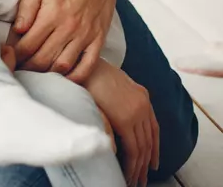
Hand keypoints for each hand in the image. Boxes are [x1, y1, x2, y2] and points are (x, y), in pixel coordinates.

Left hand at [13, 0, 118, 81]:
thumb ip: (27, 6)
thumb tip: (18, 30)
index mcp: (52, 13)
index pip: (28, 44)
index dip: (16, 55)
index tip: (9, 57)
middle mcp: (69, 28)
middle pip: (43, 59)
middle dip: (27, 68)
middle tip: (18, 70)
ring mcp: (86, 35)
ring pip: (63, 66)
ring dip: (47, 75)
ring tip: (35, 75)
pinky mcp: (99, 38)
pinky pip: (88, 65)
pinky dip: (76, 77)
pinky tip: (64, 79)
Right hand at [86, 59, 159, 186]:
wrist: (84, 64)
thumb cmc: (91, 71)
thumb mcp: (112, 83)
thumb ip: (120, 98)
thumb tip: (119, 112)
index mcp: (142, 95)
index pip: (154, 129)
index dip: (154, 148)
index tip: (152, 163)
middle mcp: (144, 104)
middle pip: (150, 140)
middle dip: (146, 162)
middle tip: (143, 178)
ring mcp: (136, 112)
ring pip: (143, 148)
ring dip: (139, 167)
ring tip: (135, 181)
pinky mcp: (126, 120)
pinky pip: (133, 149)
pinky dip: (132, 164)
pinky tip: (128, 173)